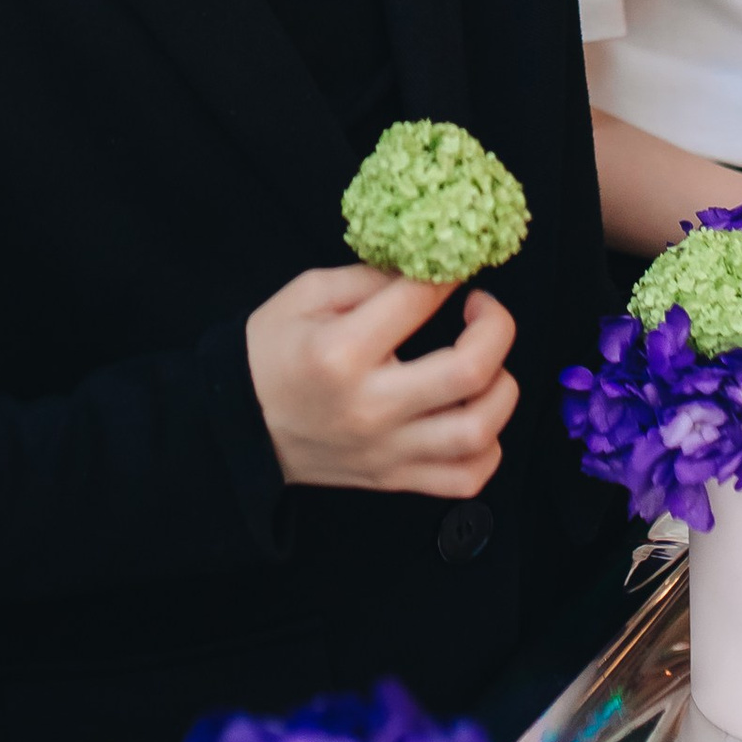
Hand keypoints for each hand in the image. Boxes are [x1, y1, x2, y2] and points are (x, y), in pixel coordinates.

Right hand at [247, 266, 517, 496]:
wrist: (239, 427)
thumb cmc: (270, 353)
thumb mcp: (305, 295)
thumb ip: (369, 277)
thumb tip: (428, 270)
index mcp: (342, 352)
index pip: (419, 301)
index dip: (448, 272)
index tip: (455, 262)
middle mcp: (371, 406)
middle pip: (469, 371)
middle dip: (496, 327)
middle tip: (483, 309)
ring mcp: (387, 450)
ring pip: (478, 432)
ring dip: (502, 390)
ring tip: (488, 366)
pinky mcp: (394, 479)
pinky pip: (465, 478)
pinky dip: (489, 448)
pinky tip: (476, 415)